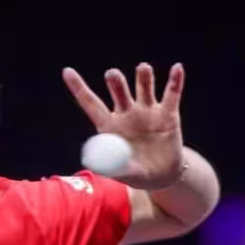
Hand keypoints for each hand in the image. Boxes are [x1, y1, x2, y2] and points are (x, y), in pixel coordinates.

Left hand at [62, 63, 185, 190]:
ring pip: (144, 88)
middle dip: (116, 82)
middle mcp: (127, 113)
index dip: (79, 88)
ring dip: (143, 77)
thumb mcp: (124, 174)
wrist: (163, 176)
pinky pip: (171, 94)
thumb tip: (95, 164)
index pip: (91, 104)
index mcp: (110, 125)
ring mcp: (148, 111)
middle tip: (112, 75)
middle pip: (119, 92)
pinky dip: (175, 81)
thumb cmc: (137, 173)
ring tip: (143, 69)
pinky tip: (177, 68)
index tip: (67, 71)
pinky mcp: (168, 114)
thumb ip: (112, 168)